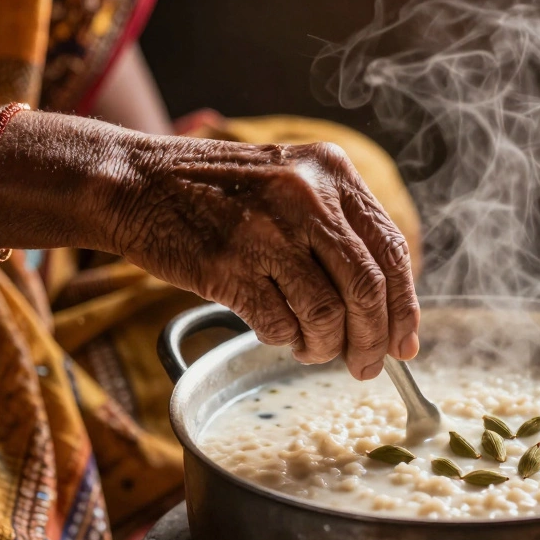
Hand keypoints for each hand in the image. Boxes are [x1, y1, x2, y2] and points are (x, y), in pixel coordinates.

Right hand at [112, 137, 419, 379]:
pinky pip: (280, 325)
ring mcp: (268, 231)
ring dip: (326, 347)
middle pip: (369, 288)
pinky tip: (276, 331)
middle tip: (366, 367)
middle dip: (374, 340)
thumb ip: (336, 229)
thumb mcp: (289, 185)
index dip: (405, 305)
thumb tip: (385, 308)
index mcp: (331, 173)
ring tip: (313, 350)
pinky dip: (285, 339)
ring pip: (329, 315)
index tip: (405, 343)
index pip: (391, 250)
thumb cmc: (215, 193)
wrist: (134, 182)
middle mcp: (307, 197)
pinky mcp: (230, 266)